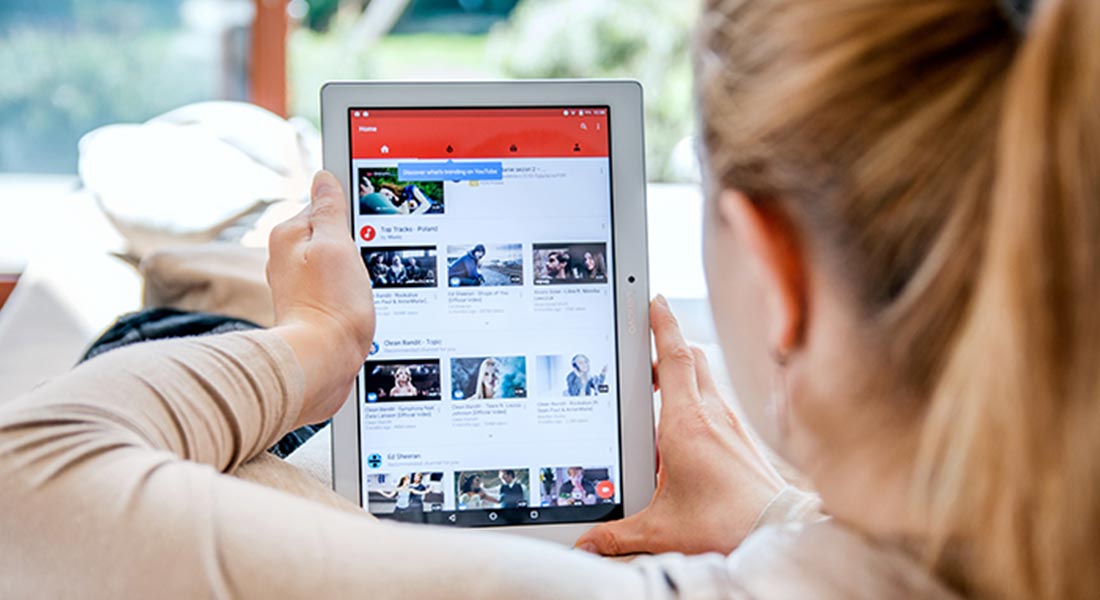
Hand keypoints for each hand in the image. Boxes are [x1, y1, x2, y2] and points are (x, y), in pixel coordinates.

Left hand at [268, 171, 374, 426]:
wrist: (320, 366)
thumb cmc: (330, 307)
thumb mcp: (338, 246)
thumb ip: (330, 210)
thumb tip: (325, 179)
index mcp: (289, 236)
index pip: (323, 205)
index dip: (351, 213)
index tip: (369, 227)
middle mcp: (287, 260)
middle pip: (330, 235)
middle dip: (354, 245)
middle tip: (368, 263)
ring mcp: (298, 287)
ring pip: (334, 264)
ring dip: (353, 273)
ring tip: (363, 289)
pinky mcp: (309, 311)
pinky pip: (335, 290)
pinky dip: (349, 295)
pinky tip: (358, 308)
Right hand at [575, 296, 785, 555]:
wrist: (776, 534)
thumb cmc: (725, 525)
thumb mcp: (660, 529)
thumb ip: (618, 536)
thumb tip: (589, 544)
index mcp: (686, 423)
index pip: (673, 356)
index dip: (662, 323)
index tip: (653, 300)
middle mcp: (713, 416)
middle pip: (690, 358)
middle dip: (667, 348)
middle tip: (643, 354)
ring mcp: (732, 425)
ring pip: (704, 380)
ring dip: (681, 378)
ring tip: (657, 398)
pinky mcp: (743, 440)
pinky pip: (717, 406)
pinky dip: (697, 405)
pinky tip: (685, 437)